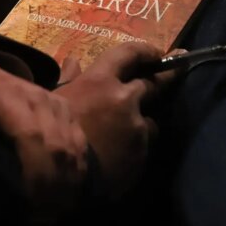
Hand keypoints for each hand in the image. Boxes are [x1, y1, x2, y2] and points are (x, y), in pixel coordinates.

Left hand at [0, 63, 86, 217]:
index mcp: (8, 95)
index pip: (31, 135)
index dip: (35, 171)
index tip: (28, 202)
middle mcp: (39, 97)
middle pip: (57, 146)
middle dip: (52, 186)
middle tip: (40, 216)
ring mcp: (57, 103)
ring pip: (72, 147)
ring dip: (66, 182)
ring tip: (52, 210)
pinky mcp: (68, 110)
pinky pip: (80, 143)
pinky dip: (76, 170)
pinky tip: (66, 191)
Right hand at [56, 43, 180, 197]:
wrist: (56, 174)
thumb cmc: (48, 130)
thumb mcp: (54, 97)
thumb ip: (68, 77)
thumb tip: (73, 61)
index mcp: (101, 81)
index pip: (130, 54)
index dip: (146, 51)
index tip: (157, 53)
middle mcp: (125, 99)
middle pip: (154, 83)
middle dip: (165, 77)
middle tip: (177, 70)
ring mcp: (137, 128)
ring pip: (151, 120)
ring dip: (144, 122)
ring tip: (131, 133)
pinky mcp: (142, 155)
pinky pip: (145, 147)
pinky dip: (137, 147)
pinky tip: (123, 156)